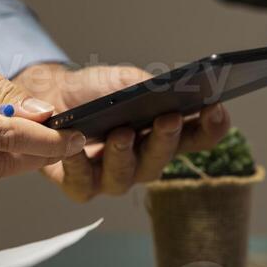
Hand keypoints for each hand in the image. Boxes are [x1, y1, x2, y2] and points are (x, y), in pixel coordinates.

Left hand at [16, 63, 230, 201]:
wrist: (50, 96)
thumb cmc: (95, 91)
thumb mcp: (124, 80)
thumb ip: (147, 86)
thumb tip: (166, 89)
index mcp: (165, 134)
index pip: (199, 136)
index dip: (213, 126)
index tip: (216, 107)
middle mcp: (145, 160)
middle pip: (165, 158)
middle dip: (168, 139)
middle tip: (169, 118)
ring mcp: (114, 176)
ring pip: (127, 176)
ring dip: (125, 155)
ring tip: (121, 134)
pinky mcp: (81, 185)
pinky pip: (83, 183)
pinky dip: (79, 165)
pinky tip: (77, 147)